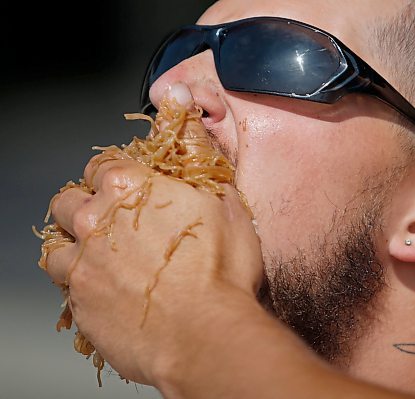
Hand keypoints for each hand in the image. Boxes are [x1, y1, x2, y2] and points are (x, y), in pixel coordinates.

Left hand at [45, 90, 262, 386]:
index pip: (102, 165)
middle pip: (69, 201)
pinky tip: (109, 290)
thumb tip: (178, 97)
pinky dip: (81, 285)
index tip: (129, 190)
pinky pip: (66, 289)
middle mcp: (94, 221)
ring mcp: (81, 266)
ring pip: (56, 245)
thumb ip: (193, 144)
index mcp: (127, 188)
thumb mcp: (221, 196)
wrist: (208, 334)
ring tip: (105, 258)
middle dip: (87, 207)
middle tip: (117, 224)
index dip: (116, 176)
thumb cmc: (221, 268)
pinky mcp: (81, 306)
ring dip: (75, 247)